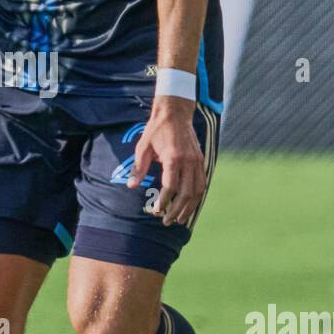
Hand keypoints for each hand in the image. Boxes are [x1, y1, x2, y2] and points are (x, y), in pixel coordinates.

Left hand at [127, 99, 204, 226]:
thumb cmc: (157, 129)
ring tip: (179, 219)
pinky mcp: (201, 160)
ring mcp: (197, 161)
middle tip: (166, 221)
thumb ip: (138, 167)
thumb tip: (131, 186)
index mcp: (173, 157)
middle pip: (186, 193)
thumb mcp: (143, 146)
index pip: (171, 186)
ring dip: (189, 208)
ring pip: (197, 191)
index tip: (157, 211)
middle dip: (176, 210)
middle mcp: (188, 161)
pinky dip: (197, 197)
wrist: (176, 113)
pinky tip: (190, 206)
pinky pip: (202, 183)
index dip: (164, 201)